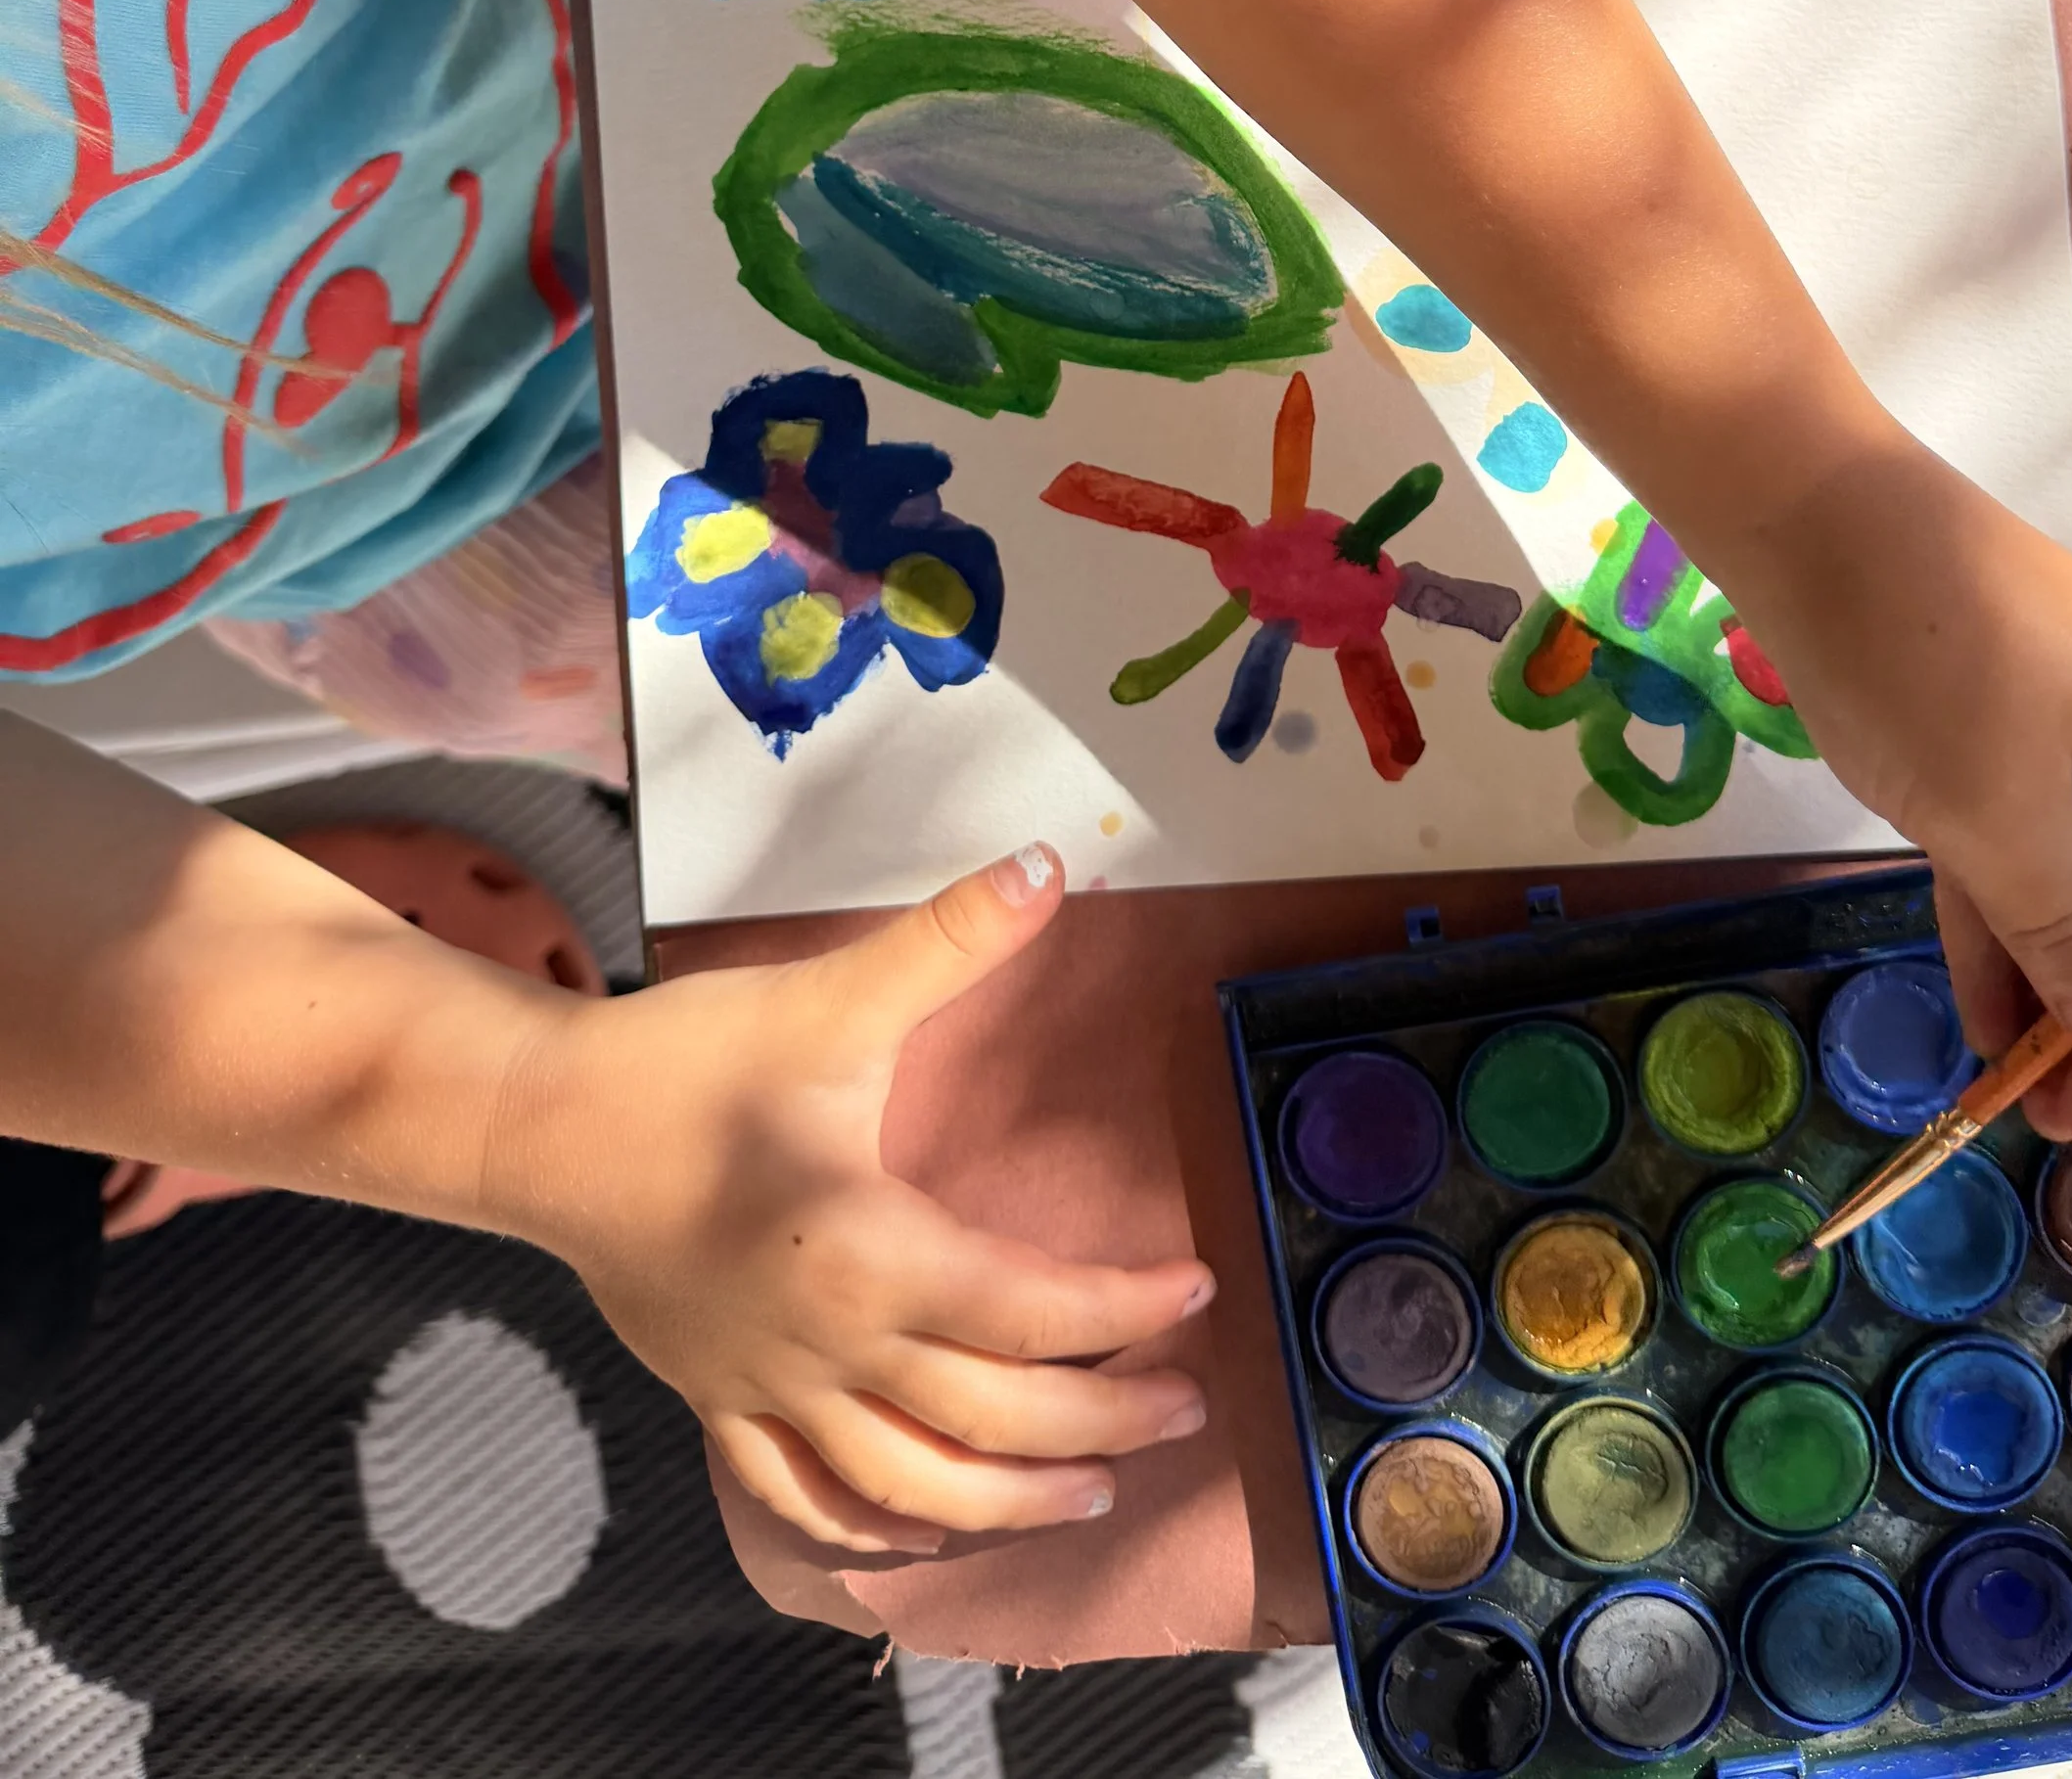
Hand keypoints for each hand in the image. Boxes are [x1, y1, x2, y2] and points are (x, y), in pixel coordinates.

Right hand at [491, 844, 1210, 1554]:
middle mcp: (831, 1346)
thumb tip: (1044, 864)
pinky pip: (803, 1498)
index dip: (1126, 1309)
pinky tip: (920, 1538)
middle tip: (1186, 1410)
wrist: (542, 1125)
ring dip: (1011, 1503)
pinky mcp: (720, 1402)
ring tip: (1091, 1492)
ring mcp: (771, 1389)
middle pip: (994, 1419)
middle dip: (1104, 1421)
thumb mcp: (829, 999)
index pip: (1032, 1310)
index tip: (1196, 1289)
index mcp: (869, 1252)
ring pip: (912, 1488)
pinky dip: (871, 1532)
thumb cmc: (685, 1064)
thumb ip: (947, 942)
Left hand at [1737, 441, 2071, 1143]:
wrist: (1795, 511)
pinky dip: (1998, 939)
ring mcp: (2049, 740)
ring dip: (2063, 995)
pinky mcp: (1968, 744)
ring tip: (2029, 1109)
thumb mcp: (1991, 811)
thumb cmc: (1922, 646)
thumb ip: (2061, 921)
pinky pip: (2007, 861)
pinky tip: (1980, 1031)